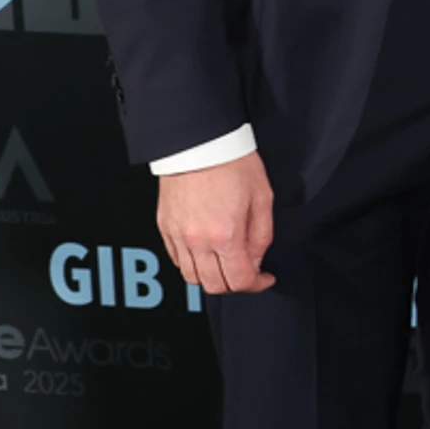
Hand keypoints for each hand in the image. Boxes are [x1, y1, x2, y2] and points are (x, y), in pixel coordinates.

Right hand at [157, 152, 275, 294]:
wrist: (200, 142)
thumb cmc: (231, 162)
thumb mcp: (263, 198)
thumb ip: (262, 236)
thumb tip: (256, 260)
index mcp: (226, 234)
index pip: (239, 281)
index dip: (257, 284)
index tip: (264, 278)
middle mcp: (198, 240)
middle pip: (213, 286)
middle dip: (234, 284)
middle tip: (246, 271)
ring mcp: (178, 235)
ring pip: (192, 278)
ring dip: (211, 277)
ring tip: (225, 262)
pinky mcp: (165, 227)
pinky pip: (177, 260)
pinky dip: (192, 263)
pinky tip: (205, 251)